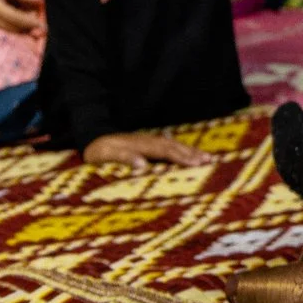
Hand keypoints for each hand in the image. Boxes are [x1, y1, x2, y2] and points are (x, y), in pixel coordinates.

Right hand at [0, 0, 43, 37]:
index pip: (16, 19)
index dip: (31, 23)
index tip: (45, 26)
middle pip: (13, 28)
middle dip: (29, 29)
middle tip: (43, 27)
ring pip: (8, 29)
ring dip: (22, 28)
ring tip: (35, 24)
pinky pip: (2, 27)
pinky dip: (14, 25)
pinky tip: (22, 20)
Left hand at [82, 131, 216, 168]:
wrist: (92, 137)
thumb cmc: (98, 151)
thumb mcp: (106, 155)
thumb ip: (124, 158)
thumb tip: (142, 165)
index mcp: (140, 145)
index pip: (165, 151)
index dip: (181, 158)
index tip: (196, 164)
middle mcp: (148, 141)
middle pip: (174, 146)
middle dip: (192, 153)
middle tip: (209, 160)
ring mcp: (149, 141)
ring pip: (173, 145)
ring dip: (190, 151)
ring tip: (206, 157)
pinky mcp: (148, 145)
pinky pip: (169, 147)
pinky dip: (181, 150)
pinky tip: (190, 154)